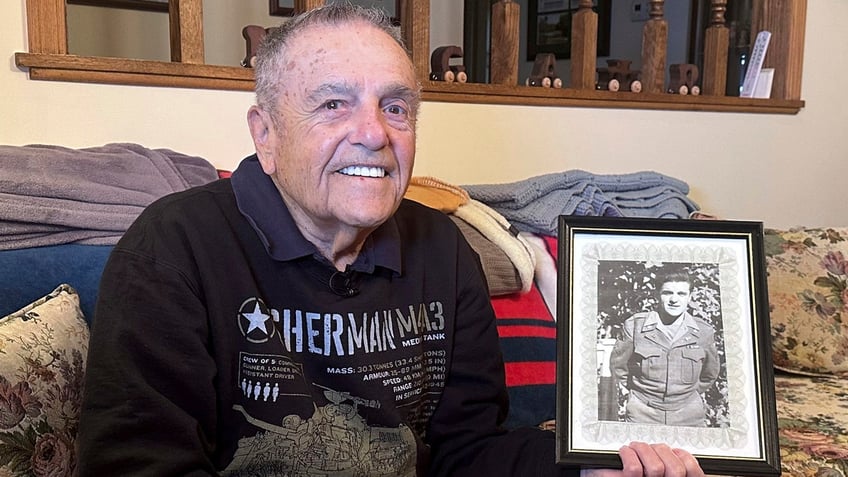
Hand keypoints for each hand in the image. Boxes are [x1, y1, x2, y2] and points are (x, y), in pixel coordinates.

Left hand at [580, 442, 704, 476]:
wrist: (598, 475)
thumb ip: (667, 461)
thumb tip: (676, 450)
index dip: (686, 457)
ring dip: (642, 450)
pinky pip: (633, 468)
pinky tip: (623, 453)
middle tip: (649, 450)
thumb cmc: (622, 470)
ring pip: (655, 466)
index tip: (675, 452)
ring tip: (634, 450)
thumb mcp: (652, 468)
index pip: (693, 470)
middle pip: (676, 469)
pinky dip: (628, 454)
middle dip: (662, 451)